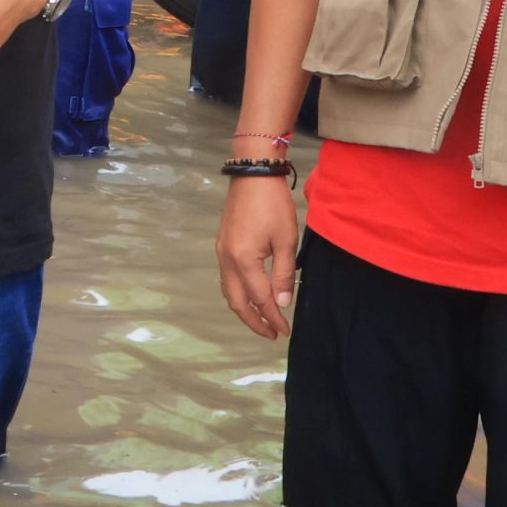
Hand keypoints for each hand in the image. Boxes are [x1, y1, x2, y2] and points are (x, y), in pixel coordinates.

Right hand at [215, 175, 300, 339]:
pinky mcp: (222, 244)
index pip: (260, 299)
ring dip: (244, 308)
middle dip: (253, 321)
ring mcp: (221, 252)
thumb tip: (282, 303)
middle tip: (272, 333)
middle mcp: (227, 259)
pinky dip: (238, 292)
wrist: (252, 174)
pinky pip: (227, 278)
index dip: (273, 318)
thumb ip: (284, 274)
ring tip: (262, 318)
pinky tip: (251, 293)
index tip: (285, 331)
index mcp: (244, 260)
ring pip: (228, 290)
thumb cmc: (273, 204)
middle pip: (236, 301)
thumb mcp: (286, 240)